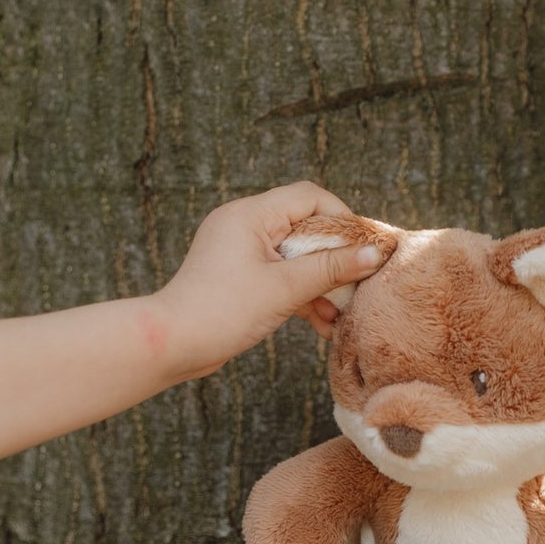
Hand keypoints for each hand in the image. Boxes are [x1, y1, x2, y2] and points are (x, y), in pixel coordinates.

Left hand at [156, 183, 387, 379]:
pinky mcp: (238, 277)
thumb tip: (373, 253)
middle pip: (304, 228)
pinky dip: (300, 296)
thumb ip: (331, 268)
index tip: (364, 248)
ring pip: (294, 257)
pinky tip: (322, 325)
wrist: (171, 345)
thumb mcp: (285, 289)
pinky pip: (279, 276)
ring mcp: (239, 251)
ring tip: (341, 314)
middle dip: (334, 259)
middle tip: (358, 284)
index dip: (342, 219)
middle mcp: (243, 224)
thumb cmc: (222, 311)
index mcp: (250, 214)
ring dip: (320, 284)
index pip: (309, 198)